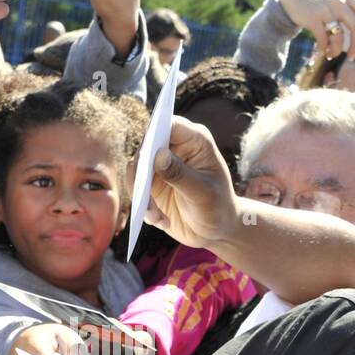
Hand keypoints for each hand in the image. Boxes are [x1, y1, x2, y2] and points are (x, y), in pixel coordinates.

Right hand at [141, 116, 240, 249]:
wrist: (215, 229)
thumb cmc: (217, 206)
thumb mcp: (202, 192)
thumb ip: (180, 173)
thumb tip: (158, 155)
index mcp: (194, 141)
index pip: (169, 125)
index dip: (155, 133)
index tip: (147, 154)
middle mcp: (175, 148)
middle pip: (146, 146)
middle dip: (141, 172)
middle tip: (143, 196)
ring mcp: (160, 165)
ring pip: (136, 169)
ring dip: (141, 195)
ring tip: (156, 218)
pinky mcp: (151, 183)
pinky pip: (136, 189)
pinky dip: (144, 207)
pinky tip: (161, 221)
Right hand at [275, 0, 354, 60]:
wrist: (291, 0)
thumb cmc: (317, 7)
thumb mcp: (334, 3)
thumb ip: (347, 13)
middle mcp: (338, 2)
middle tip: (352, 56)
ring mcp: (325, 10)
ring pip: (339, 36)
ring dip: (337, 50)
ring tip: (332, 55)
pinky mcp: (312, 18)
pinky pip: (323, 38)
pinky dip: (324, 48)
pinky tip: (323, 50)